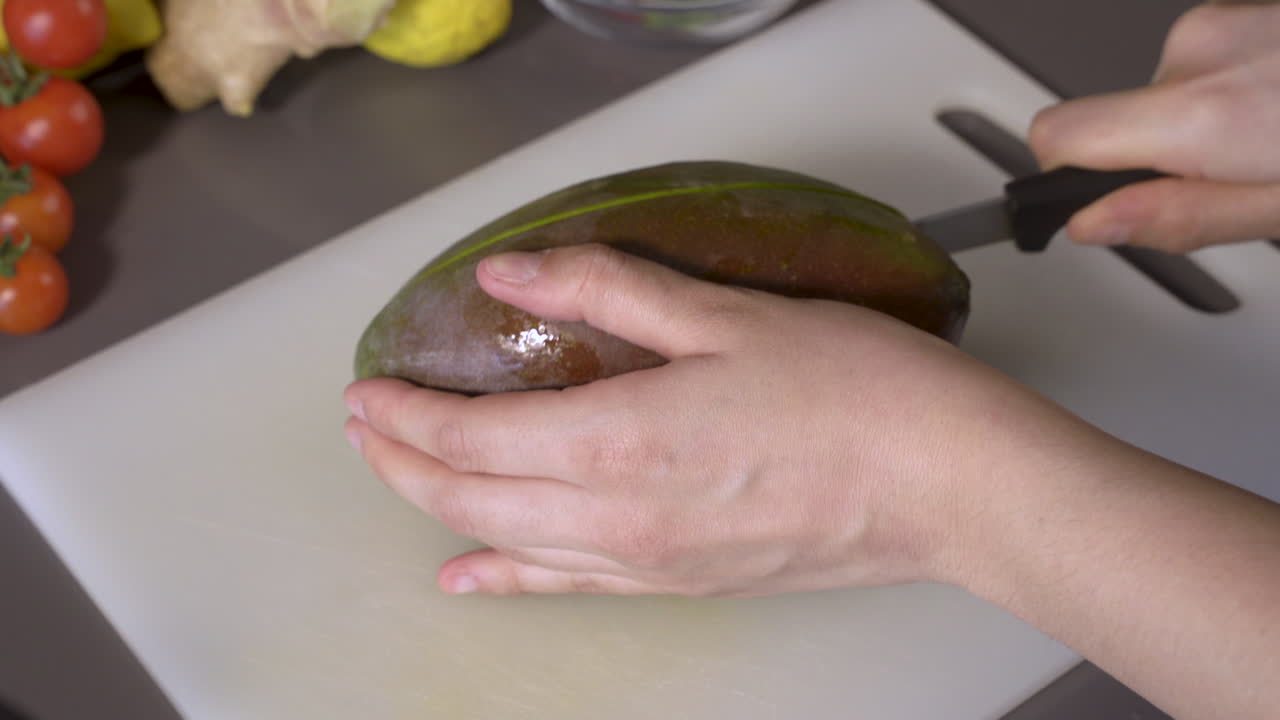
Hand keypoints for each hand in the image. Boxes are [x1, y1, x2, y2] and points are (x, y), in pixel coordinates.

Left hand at [343, 244, 1077, 596]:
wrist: (946, 484)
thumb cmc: (852, 390)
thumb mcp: (722, 314)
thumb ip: (603, 288)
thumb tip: (508, 273)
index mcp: (618, 441)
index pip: (469, 438)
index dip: (406, 415)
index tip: (371, 388)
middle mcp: (615, 518)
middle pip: (467, 498)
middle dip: (401, 462)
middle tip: (367, 423)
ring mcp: (644, 563)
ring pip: (503, 545)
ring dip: (437, 508)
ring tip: (399, 472)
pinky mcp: (677, 584)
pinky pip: (564, 589)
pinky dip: (502, 580)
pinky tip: (464, 580)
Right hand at [1029, 2, 1279, 251]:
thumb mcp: (1278, 207)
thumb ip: (1180, 218)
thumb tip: (1091, 223)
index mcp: (1200, 113)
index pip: (1056, 136)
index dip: (1061, 178)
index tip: (1085, 204)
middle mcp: (1195, 52)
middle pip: (1111, 122)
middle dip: (1155, 160)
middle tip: (1226, 180)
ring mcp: (1216, 22)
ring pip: (1160, 98)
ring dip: (1197, 128)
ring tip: (1264, 141)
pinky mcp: (1235, 12)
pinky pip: (1196, 69)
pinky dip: (1225, 97)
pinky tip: (1272, 107)